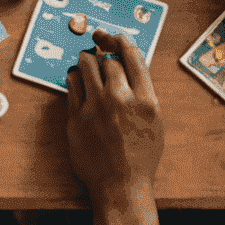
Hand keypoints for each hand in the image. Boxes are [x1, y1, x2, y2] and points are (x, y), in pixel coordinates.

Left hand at [65, 29, 163, 209]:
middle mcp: (120, 99)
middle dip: (102, 56)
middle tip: (99, 58)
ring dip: (86, 62)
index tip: (112, 37)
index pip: (131, 54)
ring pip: (85, 64)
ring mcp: (96, 107)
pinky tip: (79, 84)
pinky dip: (75, 78)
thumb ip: (142, 91)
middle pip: (107, 59)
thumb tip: (126, 64)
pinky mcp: (76, 117)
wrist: (121, 186)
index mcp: (145, 99)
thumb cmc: (140, 156)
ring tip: (88, 70)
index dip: (119, 40)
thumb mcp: (154, 121)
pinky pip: (71, 83)